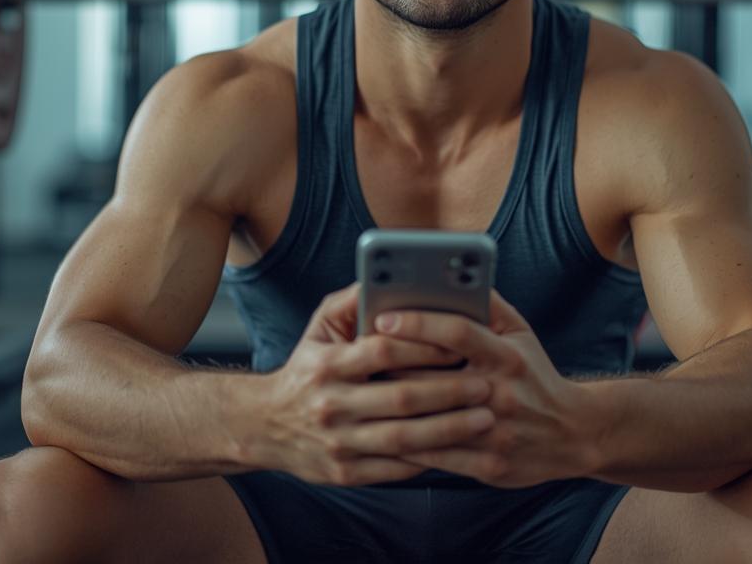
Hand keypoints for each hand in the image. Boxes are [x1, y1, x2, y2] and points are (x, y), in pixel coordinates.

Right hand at [249, 283, 495, 485]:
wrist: (265, 425)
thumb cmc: (307, 368)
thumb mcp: (320, 328)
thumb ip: (354, 300)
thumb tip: (388, 276)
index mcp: (327, 365)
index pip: (383, 351)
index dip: (425, 348)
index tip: (460, 346)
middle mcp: (331, 405)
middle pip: (401, 398)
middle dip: (449, 392)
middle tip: (486, 385)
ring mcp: (338, 443)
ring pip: (404, 440)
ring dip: (450, 430)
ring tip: (485, 419)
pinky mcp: (345, 474)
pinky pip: (396, 468)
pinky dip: (430, 458)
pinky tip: (460, 448)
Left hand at [378, 290, 599, 487]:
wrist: (572, 434)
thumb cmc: (534, 375)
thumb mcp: (521, 334)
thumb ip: (487, 305)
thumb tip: (452, 276)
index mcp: (507, 356)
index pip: (457, 333)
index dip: (417, 323)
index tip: (382, 317)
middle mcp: (501, 393)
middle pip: (432, 379)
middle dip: (391, 367)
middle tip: (357, 357)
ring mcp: (494, 432)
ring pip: (428, 420)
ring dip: (391, 407)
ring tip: (362, 392)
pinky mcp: (488, 464)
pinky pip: (435, 456)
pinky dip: (405, 442)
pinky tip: (382, 429)